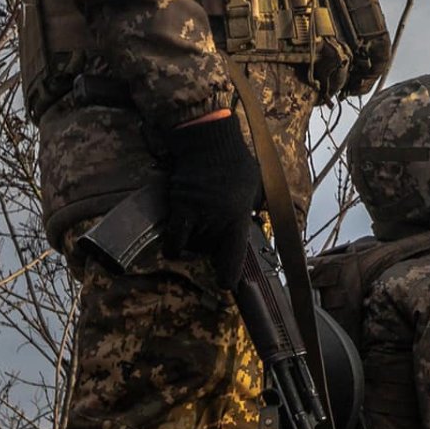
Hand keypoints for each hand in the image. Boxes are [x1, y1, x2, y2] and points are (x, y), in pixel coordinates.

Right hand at [162, 112, 261, 276]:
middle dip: (211, 250)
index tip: (225, 285)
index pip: (234, 252)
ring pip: (192, 246)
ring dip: (194, 246)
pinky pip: (173, 239)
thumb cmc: (236, 162)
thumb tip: (253, 222)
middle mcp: (217, 218)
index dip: (229, 273)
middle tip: (213, 238)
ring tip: (199, 231)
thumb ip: (253, 208)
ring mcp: (196, 214)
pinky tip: (177, 245)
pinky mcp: (178, 208)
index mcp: (238, 215)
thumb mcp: (256, 188)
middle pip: (210, 250)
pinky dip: (174, 246)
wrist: (208, 143)